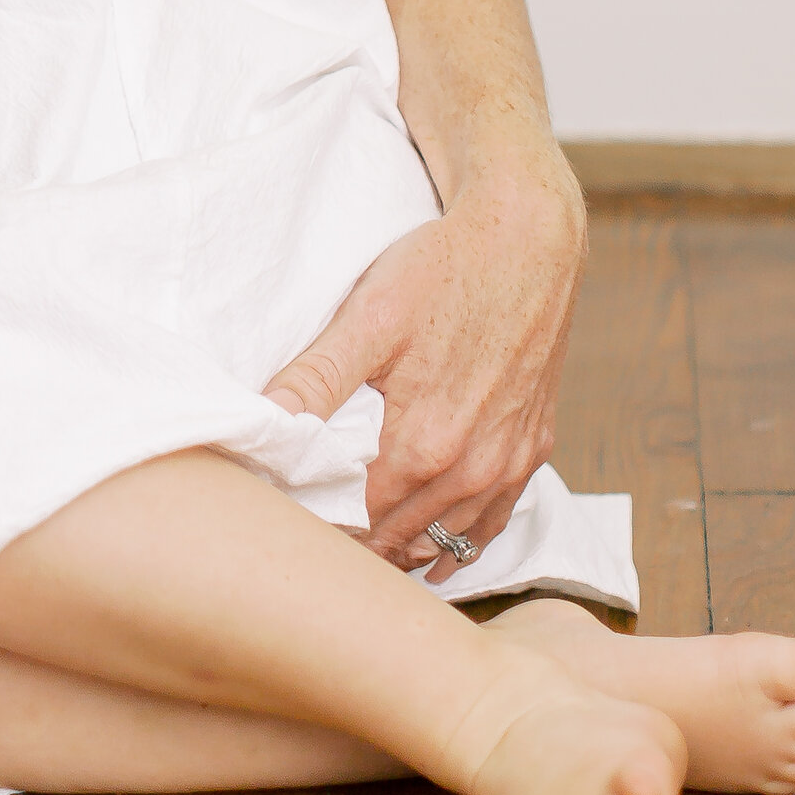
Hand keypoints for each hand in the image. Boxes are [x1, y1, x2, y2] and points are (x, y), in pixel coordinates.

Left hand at [260, 151, 585, 574]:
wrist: (528, 240)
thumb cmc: (443, 271)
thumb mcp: (368, 318)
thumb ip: (316, 379)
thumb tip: (262, 423)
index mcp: (423, 445)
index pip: (356, 519)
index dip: (320, 522)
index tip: (289, 522)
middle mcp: (471, 469)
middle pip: (399, 538)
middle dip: (357, 543)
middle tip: (314, 543)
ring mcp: (507, 463)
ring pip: (447, 539)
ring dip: (406, 550)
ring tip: (362, 554)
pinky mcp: (532, 448)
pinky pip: (494, 520)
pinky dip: (460, 540)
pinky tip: (435, 552)